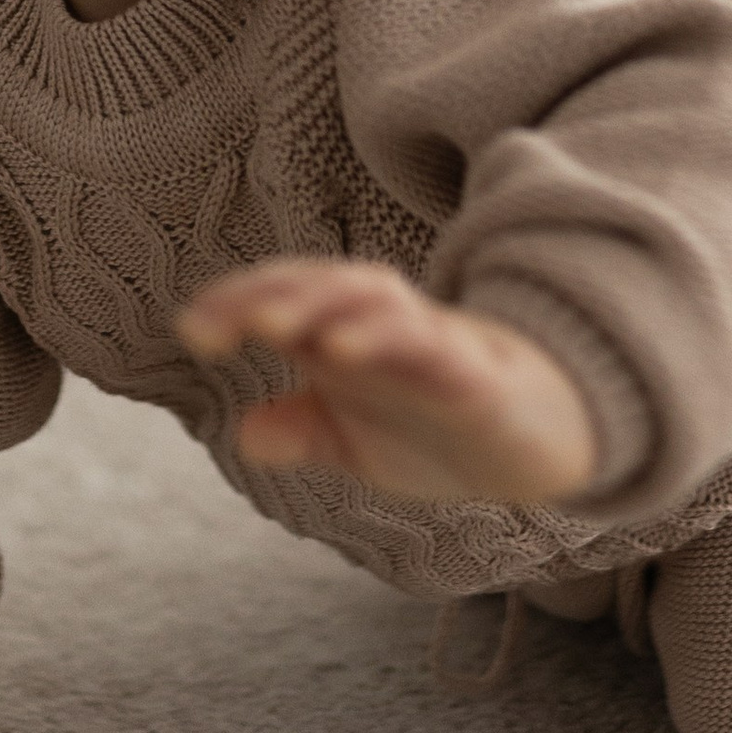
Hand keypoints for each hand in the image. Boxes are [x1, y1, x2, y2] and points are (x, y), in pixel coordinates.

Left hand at [179, 255, 600, 505]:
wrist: (540, 443)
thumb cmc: (437, 427)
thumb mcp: (359, 442)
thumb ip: (303, 430)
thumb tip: (247, 434)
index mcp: (346, 337)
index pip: (286, 301)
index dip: (236, 305)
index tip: (191, 330)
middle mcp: (383, 329)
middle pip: (323, 289)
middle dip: (270, 295)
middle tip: (217, 321)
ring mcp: (431, 346)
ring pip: (377, 306)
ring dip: (324, 308)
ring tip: (272, 325)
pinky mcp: (477, 377)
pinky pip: (435, 350)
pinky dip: (392, 342)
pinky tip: (350, 352)